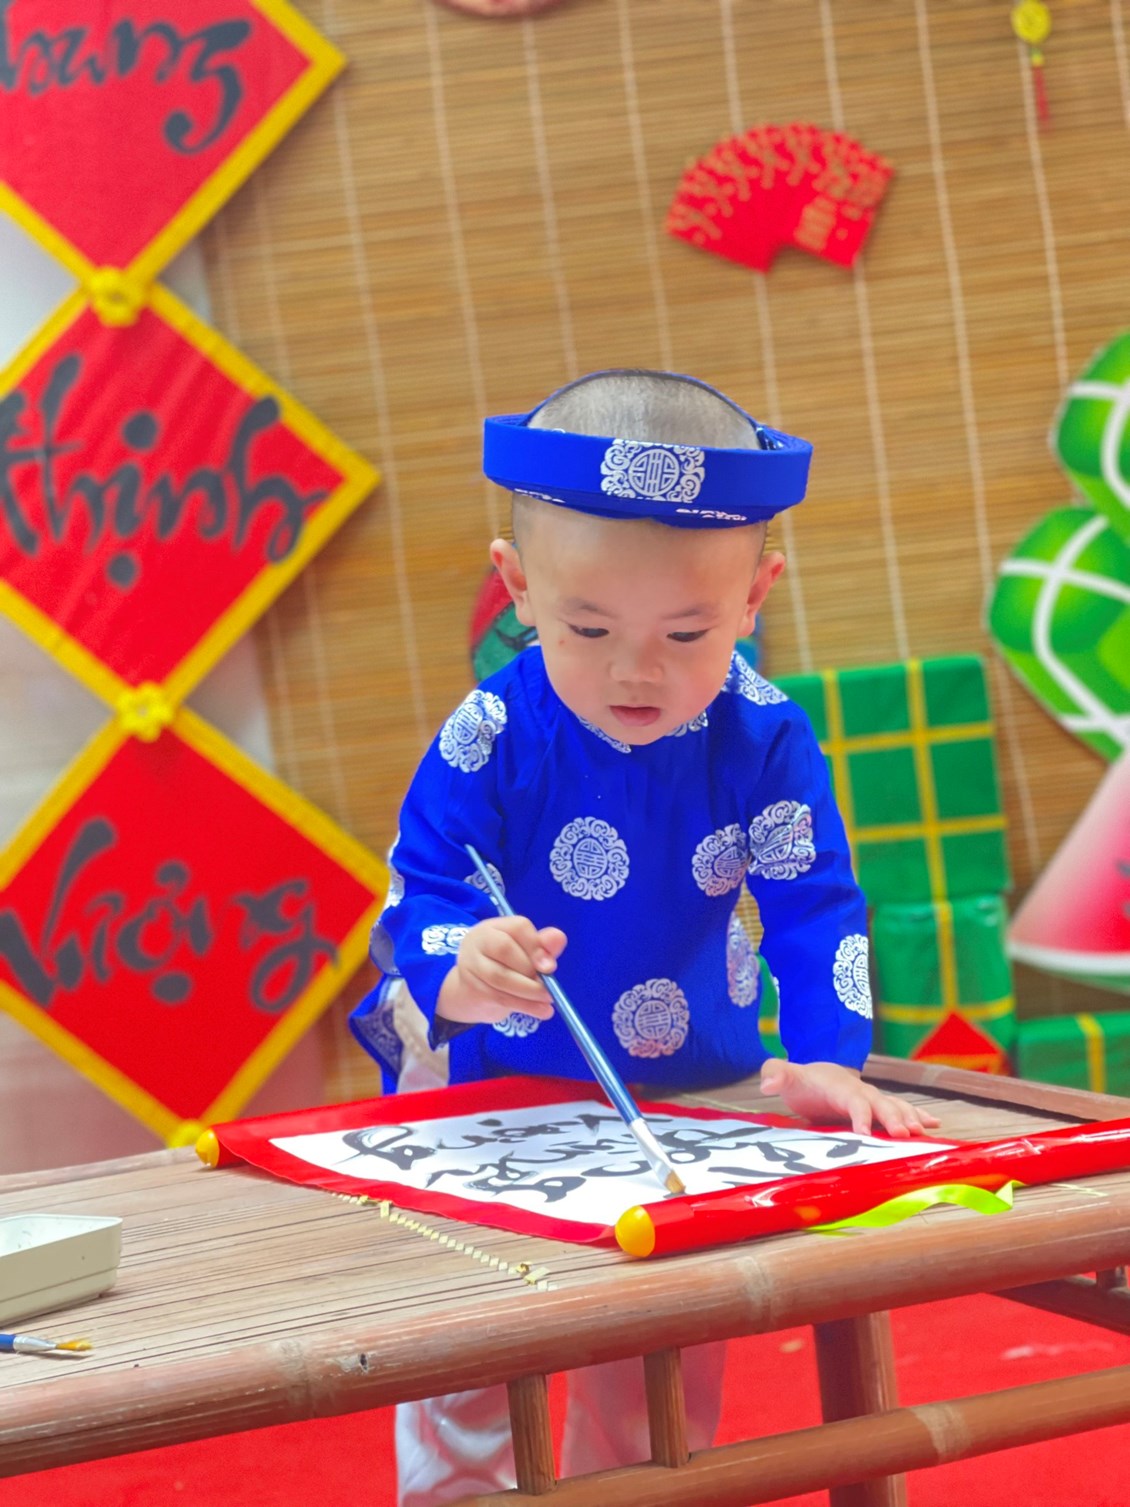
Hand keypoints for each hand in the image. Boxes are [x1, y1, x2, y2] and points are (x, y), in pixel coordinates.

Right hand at [436, 915, 566, 1025]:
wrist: (471, 993)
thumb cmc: (505, 966)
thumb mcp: (524, 953)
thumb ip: (543, 946)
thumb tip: (559, 938)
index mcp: (494, 927)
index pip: (518, 927)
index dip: (537, 946)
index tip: (551, 967)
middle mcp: (478, 941)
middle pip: (505, 949)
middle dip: (531, 969)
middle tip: (548, 986)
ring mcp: (471, 965)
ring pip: (501, 976)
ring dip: (530, 990)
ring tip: (548, 999)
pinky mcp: (471, 990)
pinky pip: (500, 998)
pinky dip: (526, 1006)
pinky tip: (542, 1011)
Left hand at [759, 1059, 941, 1139]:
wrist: (818, 1076)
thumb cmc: (802, 1082)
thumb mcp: (785, 1076)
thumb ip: (775, 1074)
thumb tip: (766, 1084)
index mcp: (840, 1087)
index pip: (853, 1101)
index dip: (860, 1116)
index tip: (864, 1133)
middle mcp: (862, 1091)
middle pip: (881, 1104)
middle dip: (894, 1118)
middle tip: (905, 1135)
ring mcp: (874, 1099)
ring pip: (896, 1107)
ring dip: (911, 1118)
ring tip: (925, 1132)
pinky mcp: (880, 1108)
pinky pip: (903, 1110)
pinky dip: (920, 1116)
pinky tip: (935, 1126)